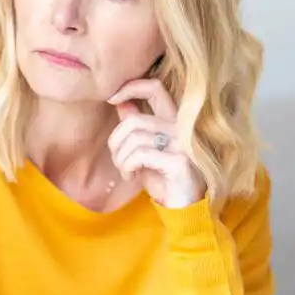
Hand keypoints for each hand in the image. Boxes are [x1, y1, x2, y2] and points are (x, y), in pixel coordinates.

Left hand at [107, 79, 206, 208]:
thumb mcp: (145, 147)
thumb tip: (120, 100)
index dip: (130, 87)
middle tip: (119, 159)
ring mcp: (181, 143)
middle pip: (134, 119)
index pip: (154, 87)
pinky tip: (132, 176)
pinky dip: (128, 166)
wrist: (183, 208)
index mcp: (173, 119)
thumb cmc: (163, 177)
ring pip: (134, 138)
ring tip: (126, 171)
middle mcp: (180, 127)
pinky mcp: (178, 161)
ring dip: (121, 159)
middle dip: (116, 141)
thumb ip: (136, 123)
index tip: (111, 98)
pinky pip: (140, 154)